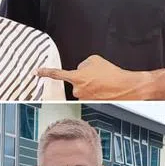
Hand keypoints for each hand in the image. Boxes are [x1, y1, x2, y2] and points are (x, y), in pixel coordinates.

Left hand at [36, 55, 152, 99]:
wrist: (127, 88)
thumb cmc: (113, 74)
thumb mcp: (95, 60)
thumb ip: (82, 64)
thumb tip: (80, 69)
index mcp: (76, 78)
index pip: (57, 74)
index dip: (46, 72)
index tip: (37, 72)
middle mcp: (77, 91)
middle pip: (76, 80)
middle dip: (84, 78)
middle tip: (97, 77)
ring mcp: (83, 99)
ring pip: (83, 88)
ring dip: (90, 86)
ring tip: (103, 84)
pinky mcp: (90, 104)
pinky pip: (89, 95)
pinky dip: (95, 92)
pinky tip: (104, 90)